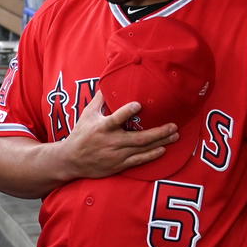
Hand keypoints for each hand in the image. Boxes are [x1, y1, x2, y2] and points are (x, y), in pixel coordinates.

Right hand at [60, 91, 179, 178]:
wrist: (71, 161)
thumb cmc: (80, 134)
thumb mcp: (87, 114)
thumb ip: (99, 99)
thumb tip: (107, 81)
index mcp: (102, 127)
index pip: (116, 118)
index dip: (127, 111)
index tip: (139, 104)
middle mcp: (111, 142)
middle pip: (138, 138)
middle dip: (158, 132)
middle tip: (173, 125)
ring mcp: (116, 155)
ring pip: (142, 149)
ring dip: (160, 142)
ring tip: (174, 135)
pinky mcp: (118, 165)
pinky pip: (138, 160)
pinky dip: (151, 155)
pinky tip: (163, 149)